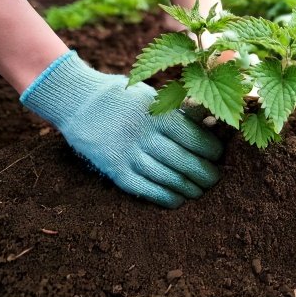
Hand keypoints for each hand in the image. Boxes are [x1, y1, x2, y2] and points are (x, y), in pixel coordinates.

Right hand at [20, 51, 221, 207]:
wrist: (77, 102)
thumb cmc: (123, 98)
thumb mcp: (152, 96)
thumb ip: (180, 110)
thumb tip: (213, 122)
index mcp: (157, 113)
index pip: (195, 137)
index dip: (212, 151)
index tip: (218, 156)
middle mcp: (144, 134)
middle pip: (185, 161)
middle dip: (206, 174)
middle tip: (214, 179)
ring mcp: (128, 154)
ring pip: (168, 179)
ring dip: (189, 189)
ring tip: (199, 191)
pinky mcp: (115, 170)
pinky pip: (147, 190)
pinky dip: (166, 198)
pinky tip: (178, 200)